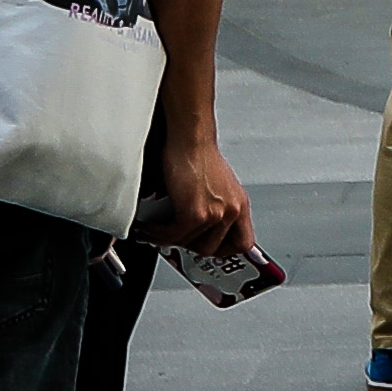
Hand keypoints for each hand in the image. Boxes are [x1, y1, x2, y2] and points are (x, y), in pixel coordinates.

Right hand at [148, 129, 257, 270]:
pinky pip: (173, 235)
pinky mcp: (195, 213)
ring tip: (152, 232)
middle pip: (212, 249)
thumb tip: (192, 233)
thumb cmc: (197, 155)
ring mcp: (216, 214)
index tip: (209, 251)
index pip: (243, 243)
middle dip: (188, 247)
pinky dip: (157, 234)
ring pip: (189, 243)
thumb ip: (212, 209)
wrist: (189, 138)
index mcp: (239, 204)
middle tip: (171, 239)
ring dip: (166, 240)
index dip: (225, 250)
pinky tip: (148, 228)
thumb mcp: (216, 186)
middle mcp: (232, 210)